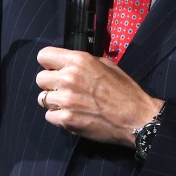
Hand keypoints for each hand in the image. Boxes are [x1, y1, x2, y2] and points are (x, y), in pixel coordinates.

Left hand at [35, 47, 162, 146]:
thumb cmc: (125, 91)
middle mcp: (68, 77)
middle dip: (50, 84)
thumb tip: (68, 63)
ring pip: (42, 98)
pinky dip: (58, 117)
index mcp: (78, 61)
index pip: (44, 55)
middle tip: (64, 89)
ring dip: (54, 101)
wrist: (136, 118)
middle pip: (40, 78)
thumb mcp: (107, 65)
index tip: (55, 69)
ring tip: (70, 104)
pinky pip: (49, 116)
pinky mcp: (66, 119)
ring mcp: (66, 100)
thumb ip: (83, 63)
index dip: (49, 63)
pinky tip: (73, 115)